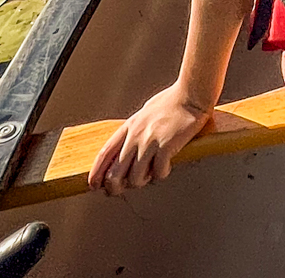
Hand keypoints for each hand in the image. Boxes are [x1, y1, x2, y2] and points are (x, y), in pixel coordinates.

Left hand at [88, 84, 212, 195]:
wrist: (191, 94)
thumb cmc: (171, 102)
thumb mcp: (144, 114)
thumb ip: (134, 130)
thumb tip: (128, 146)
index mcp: (129, 127)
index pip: (105, 154)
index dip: (96, 172)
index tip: (93, 184)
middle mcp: (136, 135)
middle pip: (115, 172)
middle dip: (114, 187)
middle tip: (118, 190)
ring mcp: (150, 141)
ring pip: (136, 177)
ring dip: (141, 181)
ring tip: (149, 174)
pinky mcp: (166, 146)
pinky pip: (158, 172)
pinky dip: (161, 174)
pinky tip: (165, 167)